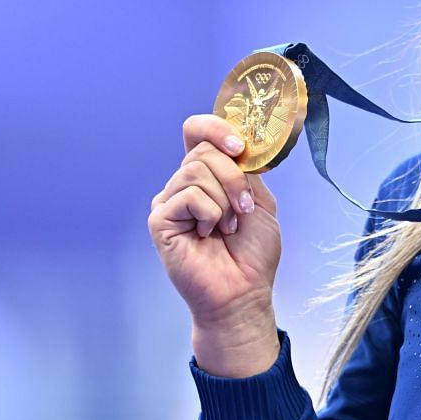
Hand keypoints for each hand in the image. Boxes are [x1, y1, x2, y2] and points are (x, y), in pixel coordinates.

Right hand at [148, 114, 282, 372]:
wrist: (243, 292)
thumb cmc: (252, 253)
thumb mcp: (259, 201)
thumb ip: (245, 170)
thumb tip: (236, 143)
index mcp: (207, 176)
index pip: (197, 132)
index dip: (215, 128)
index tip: (239, 146)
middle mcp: (184, 184)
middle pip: (203, 151)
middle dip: (234, 179)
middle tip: (244, 210)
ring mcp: (170, 202)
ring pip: (196, 171)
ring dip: (225, 200)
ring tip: (227, 228)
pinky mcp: (160, 220)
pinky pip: (189, 196)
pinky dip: (210, 213)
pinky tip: (208, 235)